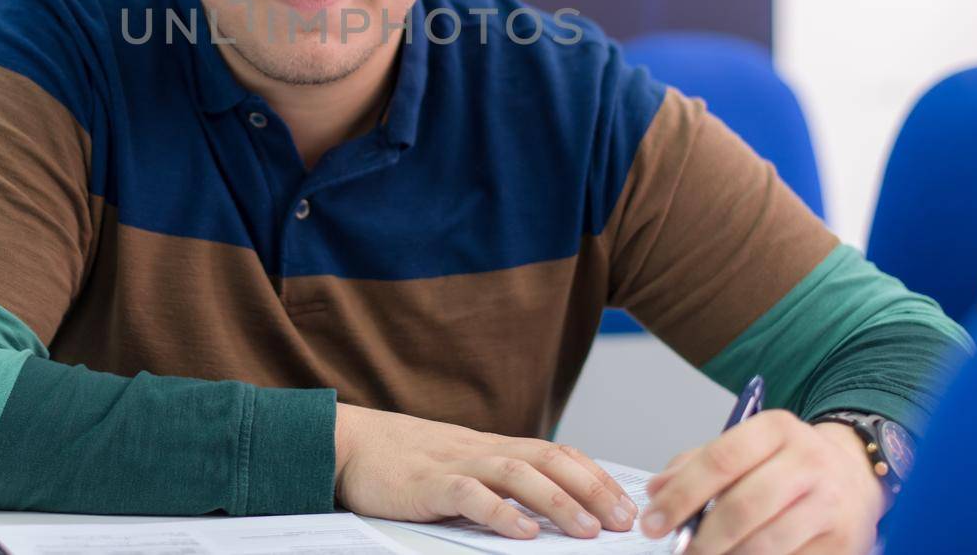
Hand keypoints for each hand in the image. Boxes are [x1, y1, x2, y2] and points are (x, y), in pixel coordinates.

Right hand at [332, 402, 639, 539]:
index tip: (627, 504)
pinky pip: (470, 495)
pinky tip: (523, 532)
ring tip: (587, 529)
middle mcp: (483, 450)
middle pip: (550, 459)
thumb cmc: (406, 462)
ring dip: (558, 501)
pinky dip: (500, 512)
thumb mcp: (460, 464)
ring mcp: (456, 464)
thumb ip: (497, 480)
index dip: (596, 477)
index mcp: (494, 446)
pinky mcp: (428, 484)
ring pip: (518, 474)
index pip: (558, 453)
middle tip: (623, 520)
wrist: (350, 443)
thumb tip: (543, 509)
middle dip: (593, 489)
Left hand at [638, 410, 884, 554]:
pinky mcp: (845, 543)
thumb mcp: (745, 447)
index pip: (720, 460)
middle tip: (680, 551)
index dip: (681, 495)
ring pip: (768, 544)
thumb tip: (657, 492)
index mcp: (776, 429)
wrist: (854, 476)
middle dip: (702, 537)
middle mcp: (808, 461)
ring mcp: (830, 504)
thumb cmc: (786, 463)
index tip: (655, 521)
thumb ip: (697, 465)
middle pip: (743, 506)